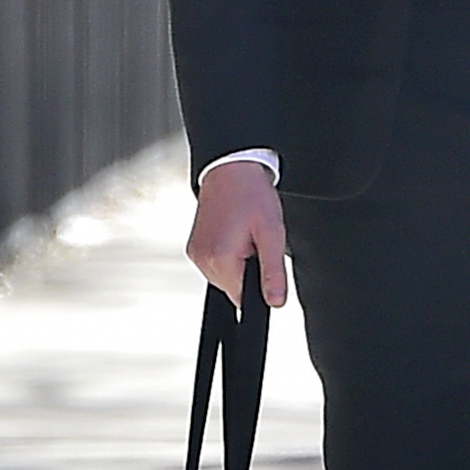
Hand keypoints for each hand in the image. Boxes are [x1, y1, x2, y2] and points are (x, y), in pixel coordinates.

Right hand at [188, 161, 288, 308]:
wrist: (231, 168)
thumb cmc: (250, 193)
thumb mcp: (272, 232)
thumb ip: (273, 271)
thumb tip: (275, 301)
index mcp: (219, 260)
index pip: (243, 298)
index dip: (259, 284)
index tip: (262, 258)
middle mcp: (202, 260)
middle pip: (233, 288)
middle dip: (249, 270)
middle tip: (254, 239)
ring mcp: (195, 253)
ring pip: (225, 276)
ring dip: (238, 261)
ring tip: (244, 232)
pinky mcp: (194, 247)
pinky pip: (215, 263)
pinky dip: (227, 254)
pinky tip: (233, 231)